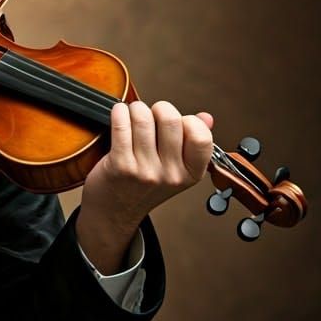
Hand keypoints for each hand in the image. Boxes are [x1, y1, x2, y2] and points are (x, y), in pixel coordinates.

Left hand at [76, 100, 213, 273]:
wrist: (114, 212)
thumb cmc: (143, 187)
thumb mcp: (175, 170)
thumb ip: (192, 143)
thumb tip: (206, 118)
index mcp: (190, 174)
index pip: (201, 136)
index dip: (188, 120)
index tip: (177, 120)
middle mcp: (170, 174)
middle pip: (170, 120)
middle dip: (159, 108)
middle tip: (152, 113)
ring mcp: (145, 171)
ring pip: (143, 118)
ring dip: (136, 109)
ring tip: (133, 113)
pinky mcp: (121, 165)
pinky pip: (121, 126)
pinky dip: (119, 112)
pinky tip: (119, 113)